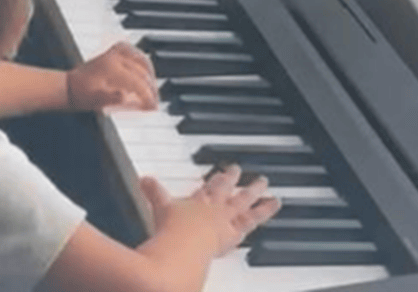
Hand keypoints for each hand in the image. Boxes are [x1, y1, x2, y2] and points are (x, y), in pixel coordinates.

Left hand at [67, 42, 158, 111]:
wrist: (70, 85)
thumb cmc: (81, 95)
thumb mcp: (94, 101)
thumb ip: (110, 99)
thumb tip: (125, 96)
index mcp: (110, 68)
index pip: (137, 82)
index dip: (148, 96)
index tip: (153, 107)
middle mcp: (114, 56)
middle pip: (142, 71)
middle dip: (151, 88)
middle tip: (155, 103)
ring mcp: (114, 51)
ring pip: (142, 59)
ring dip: (150, 75)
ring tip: (153, 90)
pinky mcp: (114, 50)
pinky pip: (135, 52)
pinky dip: (143, 61)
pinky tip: (147, 72)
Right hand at [141, 166, 279, 257]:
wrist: (183, 245)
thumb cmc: (171, 230)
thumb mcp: (159, 206)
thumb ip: (152, 191)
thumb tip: (142, 178)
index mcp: (197, 201)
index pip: (209, 188)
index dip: (217, 180)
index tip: (225, 171)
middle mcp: (213, 208)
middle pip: (227, 191)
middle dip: (235, 180)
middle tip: (244, 172)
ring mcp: (226, 220)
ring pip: (247, 203)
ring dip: (259, 195)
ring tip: (273, 191)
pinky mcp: (234, 232)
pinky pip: (254, 218)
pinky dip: (265, 210)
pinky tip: (276, 203)